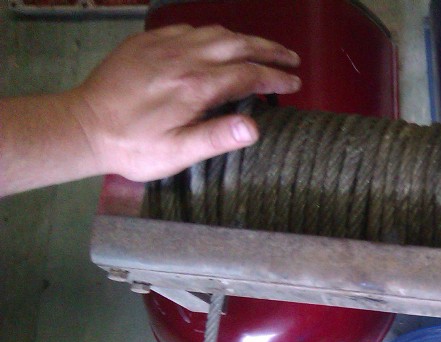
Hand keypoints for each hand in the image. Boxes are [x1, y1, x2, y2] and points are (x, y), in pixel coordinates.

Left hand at [67, 24, 300, 181]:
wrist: (84, 126)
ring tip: (263, 49)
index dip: (275, 77)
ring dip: (244, 39)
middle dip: (269, 50)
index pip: (248, 75)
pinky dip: (213, 34)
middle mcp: (184, 58)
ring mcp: (164, 46)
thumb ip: (217, 137)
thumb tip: (254, 127)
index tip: (295, 82)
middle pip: (238, 44)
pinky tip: (218, 44)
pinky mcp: (147, 43)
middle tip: (292, 59)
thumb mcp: (178, 153)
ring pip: (215, 32)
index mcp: (196, 86)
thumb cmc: (133, 147)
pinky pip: (189, 29)